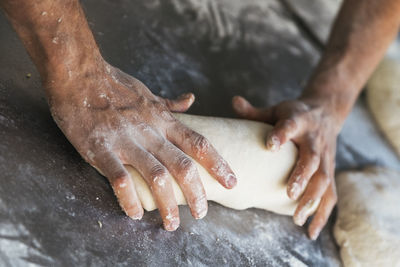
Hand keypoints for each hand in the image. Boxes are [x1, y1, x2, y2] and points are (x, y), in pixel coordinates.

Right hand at [46, 60, 236, 230]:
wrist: (79, 74)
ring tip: (172, 224)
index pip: (198, 143)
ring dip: (168, 203)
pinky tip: (135, 213)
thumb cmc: (114, 84)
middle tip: (202, 213)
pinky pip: (119, 178)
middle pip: (183, 166)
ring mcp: (126, 141)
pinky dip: (129, 199)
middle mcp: (149, 132)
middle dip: (197, 192)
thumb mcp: (148, 93)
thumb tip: (191, 99)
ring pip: (156, 176)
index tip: (231, 182)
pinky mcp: (100, 149)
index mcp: (162, 120)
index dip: (217, 164)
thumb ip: (170, 103)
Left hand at [232, 95, 337, 239]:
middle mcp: (314, 140)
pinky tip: (311, 230)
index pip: (290, 126)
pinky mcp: (330, 171)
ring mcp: (325, 157)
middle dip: (301, 176)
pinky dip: (323, 213)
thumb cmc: (294, 115)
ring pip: (323, 180)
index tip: (270, 145)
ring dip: (312, 200)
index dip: (281, 135)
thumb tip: (233, 101)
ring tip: (296, 218)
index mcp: (299, 121)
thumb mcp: (276, 109)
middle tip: (288, 193)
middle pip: (312, 159)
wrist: (326, 113)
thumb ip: (255, 112)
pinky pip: (330, 194)